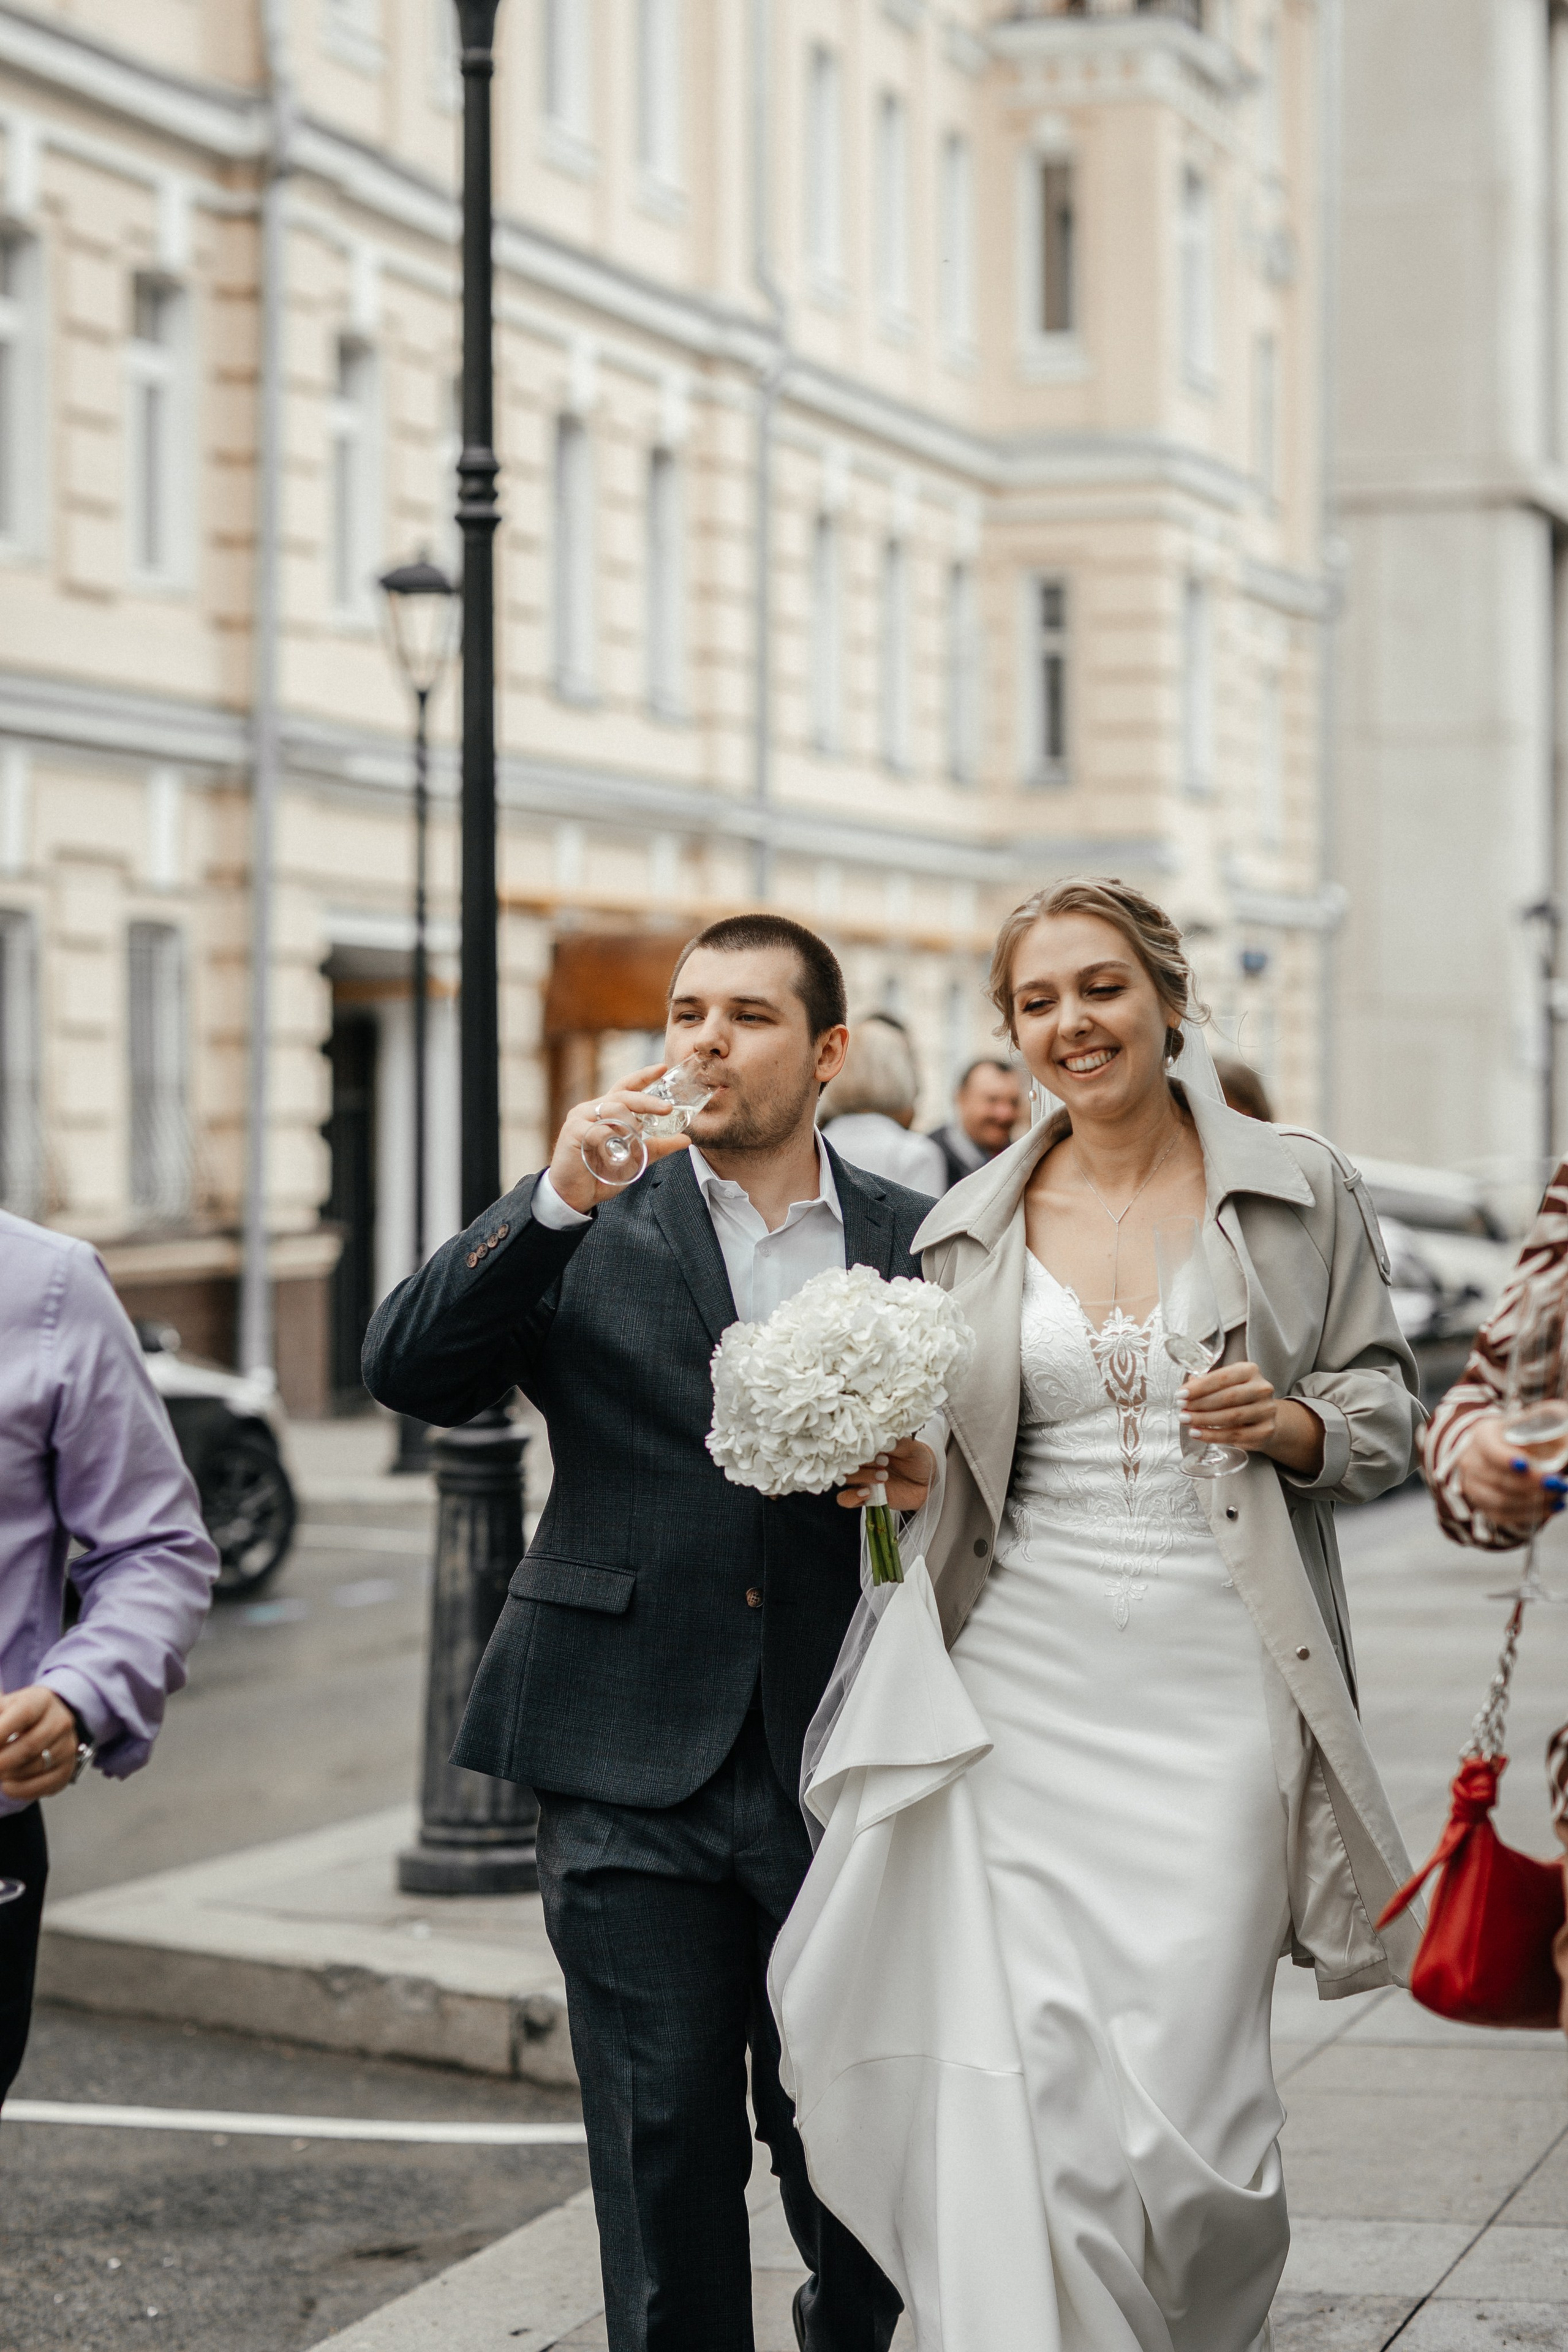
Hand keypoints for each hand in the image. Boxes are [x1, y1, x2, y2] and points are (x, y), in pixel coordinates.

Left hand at [0, 1686, 82, 1802]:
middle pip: (30, 1744)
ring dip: (10, 1775)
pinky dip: (21, 1789)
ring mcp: (68, 1745)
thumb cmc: (17, 1716)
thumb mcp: (4, 1707)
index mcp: (42, 1700)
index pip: (24, 1713)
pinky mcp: (67, 1768)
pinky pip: (45, 1784)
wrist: (46, 1724)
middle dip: (2, 1760)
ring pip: (37, 1766)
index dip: (2, 1731)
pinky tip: (7, 1786)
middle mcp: (61, 1721)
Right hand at [546, 1061, 695, 1213]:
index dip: (643, 1076)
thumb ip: (657, 1147)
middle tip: (667, 1108)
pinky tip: (614, 1156)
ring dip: (629, 1126)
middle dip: (648, 1101)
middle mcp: (592, 1109)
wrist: (575, 1195)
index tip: (662, 1068)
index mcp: (606, 1112)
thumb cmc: (601, 1174)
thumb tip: (686, 1139)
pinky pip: (599, 1131)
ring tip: (634, 1143)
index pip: (626, 1087)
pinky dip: (611, 1144)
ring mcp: (580, 1118)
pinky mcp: (572, 1131)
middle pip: (623, 1096)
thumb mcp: (636, 1159)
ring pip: (613, 1110)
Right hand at [836, 1438, 935, 1512]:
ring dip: (861, 1477)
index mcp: (871, 1447)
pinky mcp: (866, 1497)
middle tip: (884, 1462)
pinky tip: (867, 1493)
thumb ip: (897, 1443)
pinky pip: (846, 1499)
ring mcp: (863, 1480)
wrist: (928, 1483)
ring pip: (846, 1478)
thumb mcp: (912, 1448)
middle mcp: (863, 1462)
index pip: (854, 1443)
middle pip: (847, 1460)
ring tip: (883, 1477)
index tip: (878, 1448)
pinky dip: (851, 1497)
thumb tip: (884, 1439)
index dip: (862, 1445)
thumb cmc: (918, 1460)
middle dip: (863, 1462)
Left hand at [1182, 1362, 1324, 1478]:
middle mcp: (1262, 1388)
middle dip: (1200, 1404)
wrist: (1264, 1417)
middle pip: (1227, 1397)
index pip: (1222, 1377)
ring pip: (1231, 1417)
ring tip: (1186, 1420)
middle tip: (1181, 1409)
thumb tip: (1186, 1389)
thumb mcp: (1225, 1385)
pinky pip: (1235, 1435)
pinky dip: (1212, 1436)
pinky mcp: (1265, 1431)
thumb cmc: (1239, 1398)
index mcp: (1250, 1371)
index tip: (1180, 1394)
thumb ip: (1206, 1384)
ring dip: (1203, 1420)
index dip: (1199, 1387)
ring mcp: (1266, 1410)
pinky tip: (1197, 1433)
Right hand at [1456, 1412, 1565, 1532]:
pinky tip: (1550, 1508)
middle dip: (1532, 1484)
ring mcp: (1473, 1486)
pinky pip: (1503, 1516)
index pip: (1491, 1450)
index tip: (1526, 1464)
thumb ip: (1550, 1425)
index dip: (1507, 1459)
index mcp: (1481, 1436)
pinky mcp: (1481, 1505)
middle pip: (1499, 1479)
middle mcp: (1471, 1462)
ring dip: (1533, 1502)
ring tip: (1558, 1496)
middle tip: (1558, 1483)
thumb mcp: (1529, 1422)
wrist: (1492, 1450)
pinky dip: (1528, 1515)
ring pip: (1501, 1501)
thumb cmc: (1516, 1435)